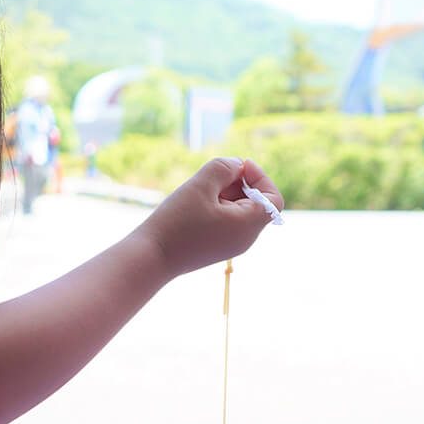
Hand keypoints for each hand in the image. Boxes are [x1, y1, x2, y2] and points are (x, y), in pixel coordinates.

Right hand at [139, 157, 282, 275]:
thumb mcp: (200, 185)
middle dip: (239, 183)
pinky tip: (194, 204)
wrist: (150, 258)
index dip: (260, 177)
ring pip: (240, 211)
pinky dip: (217, 207)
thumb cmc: (176, 222)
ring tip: (200, 191)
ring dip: (226, 194)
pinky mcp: (216, 247)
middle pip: (257, 203)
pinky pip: (227, 222)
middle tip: (212, 177)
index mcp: (248, 226)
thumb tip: (238, 165)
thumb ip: (224, 168)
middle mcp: (246, 239)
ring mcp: (231, 245)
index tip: (237, 167)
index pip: (273, 199)